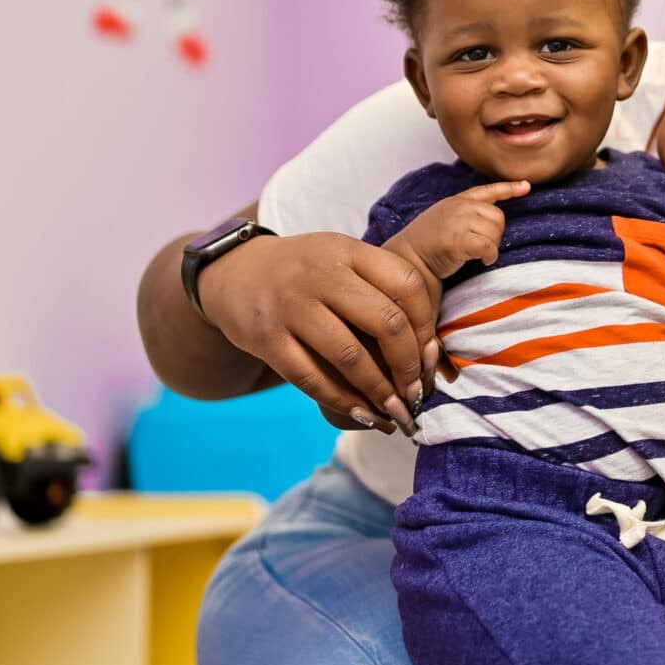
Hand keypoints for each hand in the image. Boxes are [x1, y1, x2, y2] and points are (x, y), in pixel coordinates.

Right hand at [200, 231, 437, 432]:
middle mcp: (321, 275)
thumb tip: (427, 349)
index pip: (407, 284)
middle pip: (386, 323)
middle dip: (409, 366)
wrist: (233, 273)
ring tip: (396, 411)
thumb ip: (379, 288)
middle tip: (417, 391)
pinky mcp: (266, 339)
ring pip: (350, 357)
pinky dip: (342, 402)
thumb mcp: (341, 259)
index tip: (431, 354)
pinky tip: (361, 413)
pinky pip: (312, 379)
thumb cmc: (305, 273)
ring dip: (379, 392)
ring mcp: (291, 306)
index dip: (427, 325)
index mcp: (348, 251)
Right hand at [395, 181, 528, 279]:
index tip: (527, 187)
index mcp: (456, 201)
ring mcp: (458, 222)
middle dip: (496, 234)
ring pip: (495, 232)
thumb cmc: (425, 245)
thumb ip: (464, 214)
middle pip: (498, 218)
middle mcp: (459, 207)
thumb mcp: (444, 219)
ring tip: (476, 254)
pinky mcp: (458, 240)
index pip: (487, 191)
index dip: (509, 189)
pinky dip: (490, 256)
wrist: (406, 259)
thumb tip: (489, 222)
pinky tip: (482, 261)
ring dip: (492, 246)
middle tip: (480, 246)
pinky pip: (488, 246)